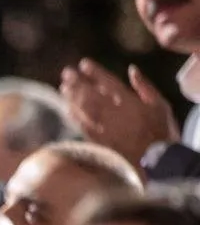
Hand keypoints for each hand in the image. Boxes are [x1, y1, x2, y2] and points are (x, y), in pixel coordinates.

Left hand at [60, 59, 177, 164]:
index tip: (83, 63)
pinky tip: (67, 110)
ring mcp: (107, 129)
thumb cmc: (162, 130)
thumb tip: (132, 69)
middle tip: (66, 73)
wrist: (158, 160)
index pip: (110, 83)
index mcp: (132, 103)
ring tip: (63, 88)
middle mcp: (116, 115)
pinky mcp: (101, 142)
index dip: (96, 73)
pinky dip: (75, 118)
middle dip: (78, 83)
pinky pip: (84, 128)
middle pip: (93, 96)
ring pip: (86, 111)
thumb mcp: (160, 105)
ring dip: (73, 98)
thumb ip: (145, 87)